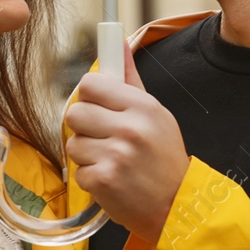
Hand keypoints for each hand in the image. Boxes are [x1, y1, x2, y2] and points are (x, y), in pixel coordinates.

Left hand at [64, 34, 188, 244]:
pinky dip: (90, 178)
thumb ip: (131, 81)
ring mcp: (115, 155)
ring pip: (72, 144)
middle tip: (104, 139)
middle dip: (84, 128)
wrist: (177, 205)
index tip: (98, 109)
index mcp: (142, 106)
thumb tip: (118, 44)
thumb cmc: (164, 159)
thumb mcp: (156, 115)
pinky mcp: (103, 179)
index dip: (89, 98)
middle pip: (74, 113)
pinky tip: (111, 180)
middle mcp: (129, 128)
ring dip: (86, 155)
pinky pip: (77, 171)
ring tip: (110, 161)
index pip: (90, 85)